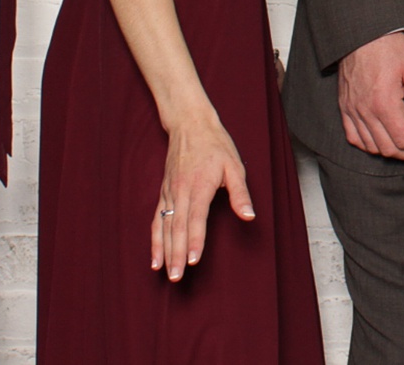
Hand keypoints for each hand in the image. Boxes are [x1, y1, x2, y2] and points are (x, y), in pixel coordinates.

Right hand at [151, 107, 255, 280]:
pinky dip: (155, 239)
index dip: (195, 241)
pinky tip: (155, 257)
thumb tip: (249, 216)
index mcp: (200, 186)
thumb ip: (240, 193)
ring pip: (165, 226)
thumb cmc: (216, 145)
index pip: (196, 219)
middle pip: (178, 228)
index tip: (193, 261)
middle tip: (177, 277)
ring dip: (164, 251)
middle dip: (176, 254)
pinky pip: (157, 220)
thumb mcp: (234, 165)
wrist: (190, 125)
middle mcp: (181, 192)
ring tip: (165, 273)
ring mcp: (170, 194)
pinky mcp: (164, 194)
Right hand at [337, 30, 403, 160]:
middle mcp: (365, 111)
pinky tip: (383, 142)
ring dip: (393, 152)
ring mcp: (352, 110)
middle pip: (389, 149)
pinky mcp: (345, 107)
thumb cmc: (390, 47)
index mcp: (384, 102)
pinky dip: (370, 146)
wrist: (362, 32)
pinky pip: (354, 137)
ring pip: (372, 147)